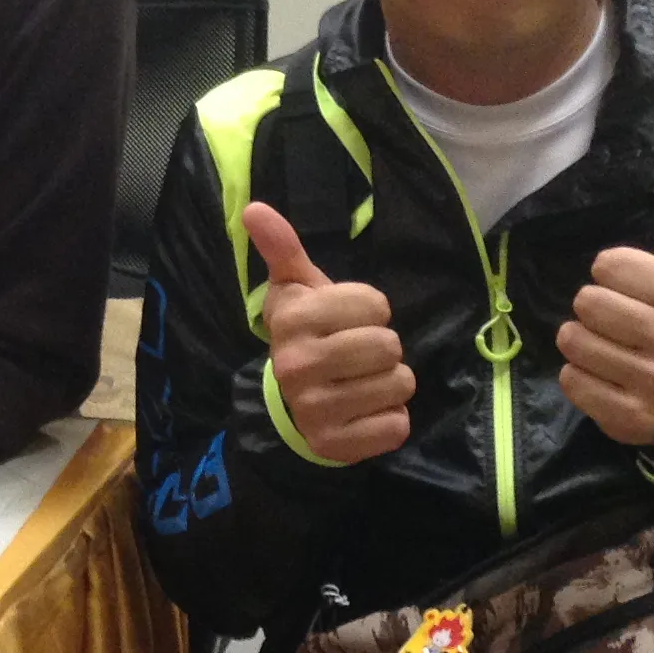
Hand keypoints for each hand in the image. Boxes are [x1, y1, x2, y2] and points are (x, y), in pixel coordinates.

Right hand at [246, 202, 415, 463]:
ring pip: (399, 384)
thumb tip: (254, 207)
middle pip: (389, 345)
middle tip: (357, 354)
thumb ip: (282, 248)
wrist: (287, 405)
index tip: (348, 319)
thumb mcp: (294, 289)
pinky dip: (390, 419)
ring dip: (390, 383)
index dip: (371, 310)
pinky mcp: (336, 445)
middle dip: (383, 348)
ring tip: (362, 382)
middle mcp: (297, 365)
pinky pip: (397, 426)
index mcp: (292, 320)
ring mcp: (315, 409)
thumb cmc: (305, 334)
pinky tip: (364, 412)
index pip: (375, 304)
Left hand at [557, 172, 653, 447]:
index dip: (611, 274)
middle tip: (619, 325)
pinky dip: (579, 379)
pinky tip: (607, 381)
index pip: (607, 264)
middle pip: (585, 302)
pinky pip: (570, 380)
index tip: (634, 290)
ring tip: (613, 351)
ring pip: (571, 340)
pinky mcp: (633, 418)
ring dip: (582, 344)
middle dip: (592, 311)